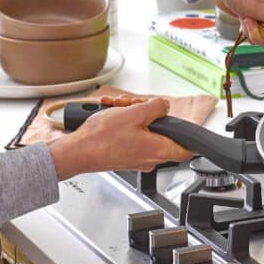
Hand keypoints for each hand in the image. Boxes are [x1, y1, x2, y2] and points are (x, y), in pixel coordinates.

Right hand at [48, 97, 190, 179]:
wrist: (77, 152)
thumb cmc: (102, 139)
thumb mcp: (134, 113)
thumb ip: (156, 107)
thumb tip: (164, 106)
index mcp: (159, 150)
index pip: (187, 150)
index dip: (187, 136)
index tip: (182, 125)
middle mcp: (150, 158)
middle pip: (161, 132)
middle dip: (148, 114)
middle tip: (134, 106)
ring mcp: (137, 158)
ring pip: (144, 131)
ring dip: (132, 116)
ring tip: (117, 108)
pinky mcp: (124, 156)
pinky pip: (132, 136)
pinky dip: (124, 124)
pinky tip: (111, 115)